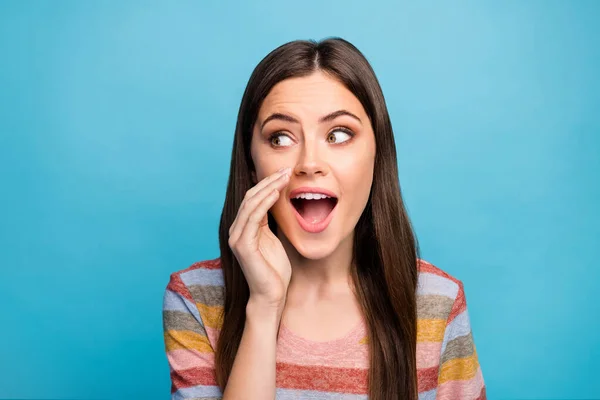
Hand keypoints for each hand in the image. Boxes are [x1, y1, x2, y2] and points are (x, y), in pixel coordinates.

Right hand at [228, 167, 291, 309]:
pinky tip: (276, 194)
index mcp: (244, 228)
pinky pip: (253, 218)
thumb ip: (271, 223)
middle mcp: (236, 230)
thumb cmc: (276, 271)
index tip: (284, 172)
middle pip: (250, 197)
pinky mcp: (242, 245)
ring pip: (250, 204)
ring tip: (284, 177)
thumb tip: (279, 202)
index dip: (267, 183)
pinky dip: (265, 203)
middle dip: (268, 181)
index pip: (253, 199)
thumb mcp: (275, 240)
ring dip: (268, 188)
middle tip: (286, 169)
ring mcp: (237, 237)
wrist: (272, 296)